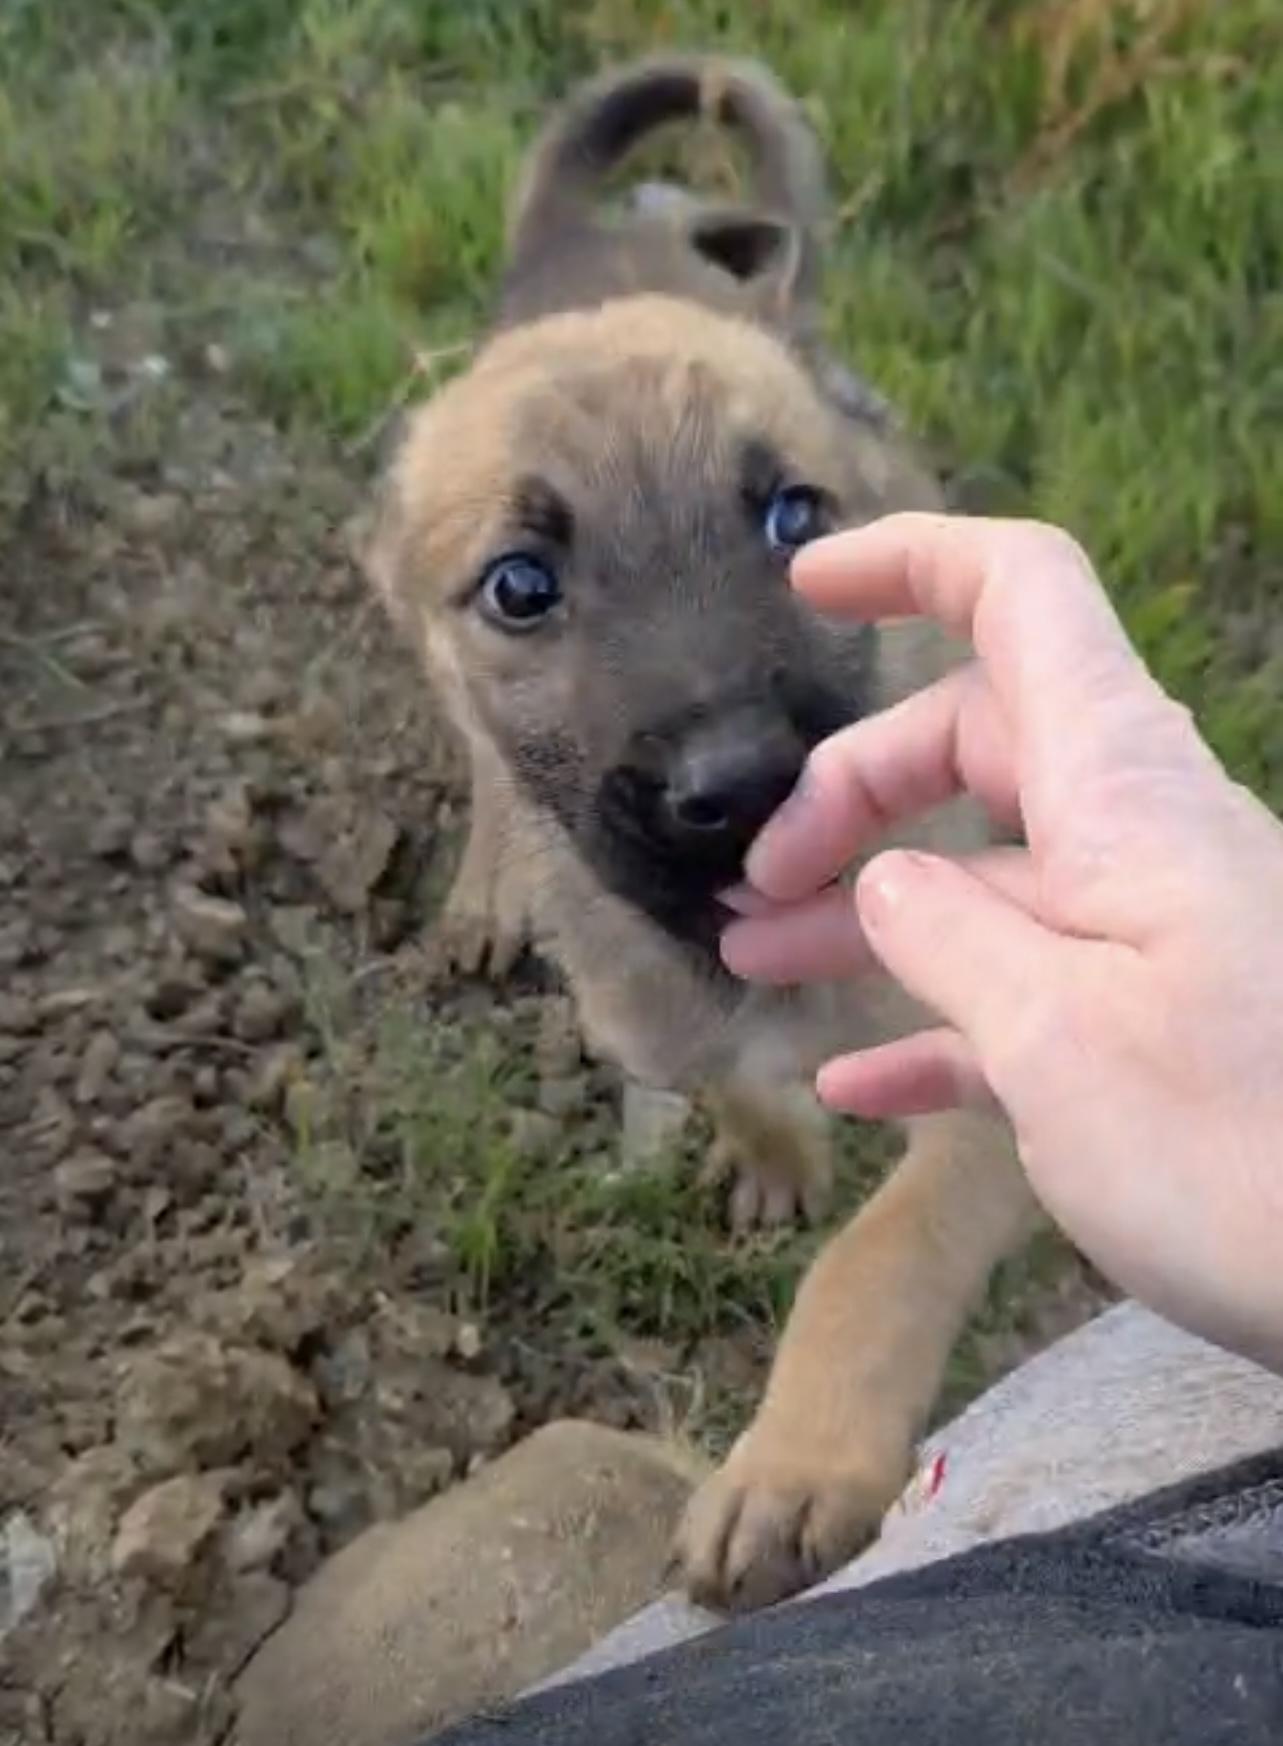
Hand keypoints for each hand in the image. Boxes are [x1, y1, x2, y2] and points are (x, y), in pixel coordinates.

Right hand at [723, 514, 1282, 1369]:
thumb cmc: (1237, 1150)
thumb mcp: (1054, 1031)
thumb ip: (947, 932)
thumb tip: (886, 882)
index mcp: (1120, 789)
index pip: (1022, 598)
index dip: (911, 562)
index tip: (805, 589)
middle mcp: (1135, 834)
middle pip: (974, 741)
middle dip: (851, 790)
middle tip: (752, 883)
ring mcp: (1144, 929)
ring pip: (986, 872)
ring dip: (868, 909)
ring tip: (754, 962)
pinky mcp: (1150, 1022)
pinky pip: (1024, 986)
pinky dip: (935, 1017)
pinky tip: (855, 1081)